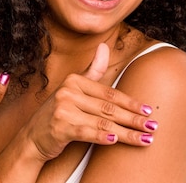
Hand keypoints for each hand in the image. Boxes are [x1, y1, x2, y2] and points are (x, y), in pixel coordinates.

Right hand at [24, 43, 156, 161]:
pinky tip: (116, 140)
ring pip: (103, 121)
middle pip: (109, 108)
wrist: (32, 138)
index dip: (130, 102)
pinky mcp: (59, 127)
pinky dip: (103, 136)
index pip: (109, 93)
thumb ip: (92, 70)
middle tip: (153, 125)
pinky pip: (87, 132)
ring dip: (127, 132)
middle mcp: (68, 92)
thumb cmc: (57, 114)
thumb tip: (104, 45)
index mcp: (74, 80)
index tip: (148, 109)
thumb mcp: (73, 89)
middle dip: (134, 118)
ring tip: (145, 138)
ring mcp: (63, 109)